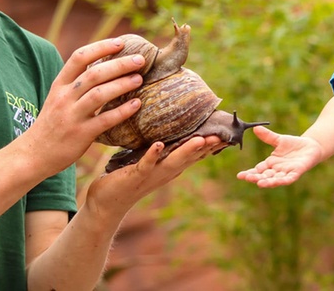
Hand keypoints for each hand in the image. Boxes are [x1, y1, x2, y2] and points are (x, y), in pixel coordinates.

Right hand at [20, 38, 147, 176]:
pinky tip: (136, 104)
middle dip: (119, 64)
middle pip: (94, 73)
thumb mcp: (58, 98)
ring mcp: (72, 116)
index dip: (101, 47)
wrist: (34, 154)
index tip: (120, 43)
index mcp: (59, 85)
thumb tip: (106, 66)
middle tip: (140, 60)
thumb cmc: (52, 123)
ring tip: (139, 79)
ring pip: (99, 94)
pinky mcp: (81, 134)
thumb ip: (77, 84)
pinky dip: (122, 111)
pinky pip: (105, 120)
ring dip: (122, 84)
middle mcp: (64, 97)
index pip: (79, 57)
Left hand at [85, 135, 224, 223]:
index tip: (227, 134)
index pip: (194, 156)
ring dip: (186, 151)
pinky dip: (153, 155)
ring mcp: (151, 176)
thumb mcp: (149, 163)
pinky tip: (159, 145)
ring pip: (173, 162)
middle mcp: (165, 173)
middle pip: (189, 158)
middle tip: (223, 136)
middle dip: (206, 148)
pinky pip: (145, 165)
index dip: (210, 146)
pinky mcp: (134, 176)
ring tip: (200, 139)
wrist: (106, 204)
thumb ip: (161, 150)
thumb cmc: (127, 179)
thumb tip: (169, 128)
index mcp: (170, 168)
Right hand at [236, 126, 322, 187]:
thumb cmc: (293, 144)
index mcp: (271, 163)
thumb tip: (255, 128)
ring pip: (276, 179)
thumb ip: (267, 136)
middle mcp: (277, 169)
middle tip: (248, 178)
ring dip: (269, 182)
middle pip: (265, 176)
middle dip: (257, 178)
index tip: (240, 175)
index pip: (258, 170)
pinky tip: (279, 182)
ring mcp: (287, 171)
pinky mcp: (297, 171)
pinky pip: (290, 178)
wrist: (310, 146)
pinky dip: (284, 180)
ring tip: (260, 184)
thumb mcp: (279, 139)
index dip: (249, 173)